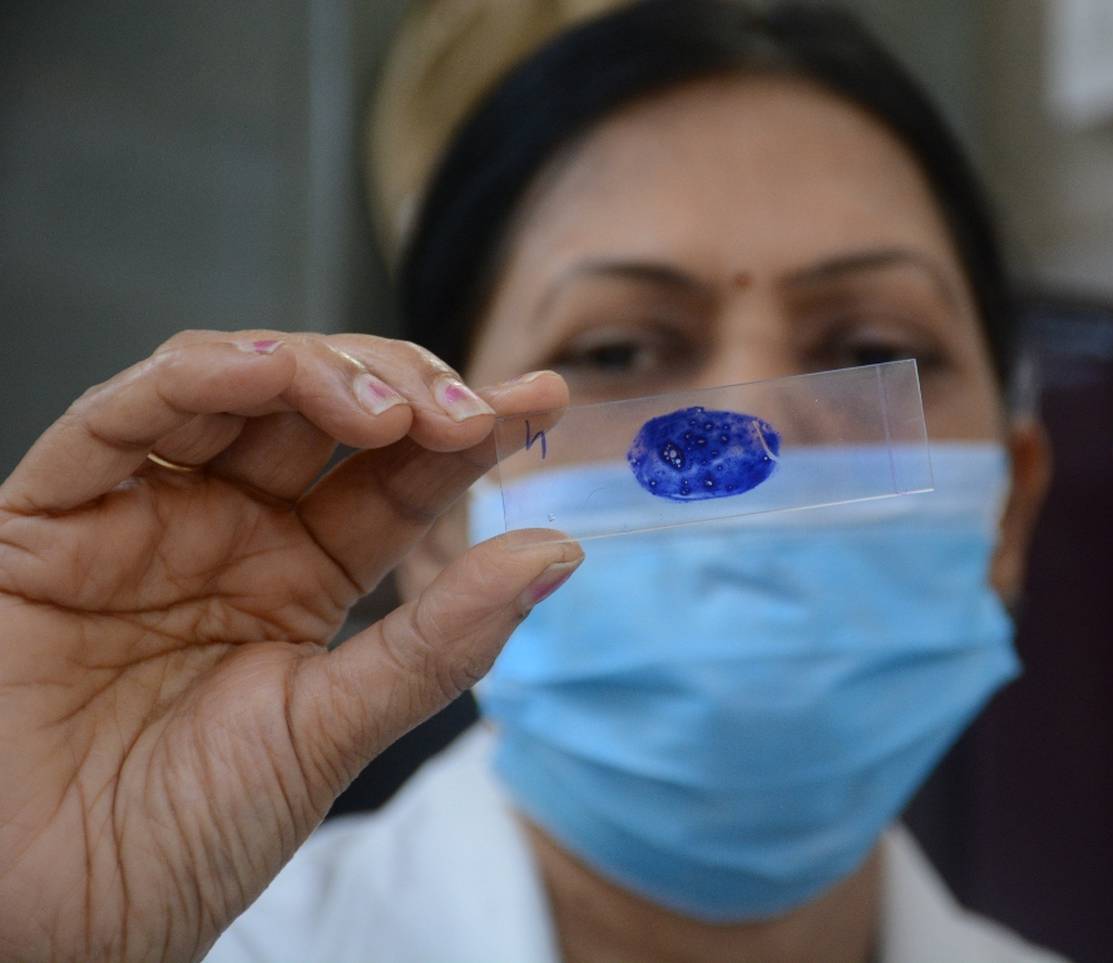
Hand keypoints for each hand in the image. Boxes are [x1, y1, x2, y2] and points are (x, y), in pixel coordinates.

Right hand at [0, 331, 581, 961]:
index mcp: (302, 574)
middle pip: (323, 412)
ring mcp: (141, 518)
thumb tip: (559, 553)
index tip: (544, 402)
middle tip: (469, 414)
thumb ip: (439, 642)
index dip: (470, 433)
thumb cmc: (185, 836)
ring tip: (393, 409)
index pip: (399, 477)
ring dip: (316, 372)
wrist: (56, 919)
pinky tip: (267, 370)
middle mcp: (227, 530)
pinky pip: (111, 424)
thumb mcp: (332, 730)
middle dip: (403, 389)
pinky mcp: (44, 522)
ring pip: (230, 391)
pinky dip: (191, 380)